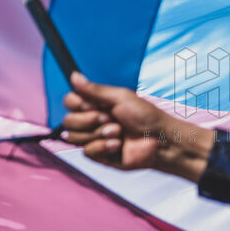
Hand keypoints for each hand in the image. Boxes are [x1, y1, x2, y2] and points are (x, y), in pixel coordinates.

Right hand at [60, 71, 212, 181]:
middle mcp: (90, 121)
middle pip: (68, 121)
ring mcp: (93, 138)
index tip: (93, 104)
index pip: (69, 102)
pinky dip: (103, 147)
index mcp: (94, 105)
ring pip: (75, 137)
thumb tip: (73, 75)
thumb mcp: (120, 97)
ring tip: (118, 132)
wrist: (161, 141)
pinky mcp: (98, 155)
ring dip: (99, 134)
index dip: (77, 104)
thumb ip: (93, 89)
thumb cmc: (146, 116)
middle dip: (89, 120)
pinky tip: (118, 145)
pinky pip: (87, 151)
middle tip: (110, 118)